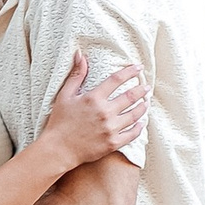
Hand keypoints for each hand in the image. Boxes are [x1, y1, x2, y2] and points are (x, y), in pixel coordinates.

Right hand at [35, 51, 148, 173]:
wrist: (58, 149)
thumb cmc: (60, 122)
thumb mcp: (65, 95)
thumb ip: (76, 75)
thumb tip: (80, 55)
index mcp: (94, 98)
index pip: (117, 79)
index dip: (130, 72)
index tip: (139, 68)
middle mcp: (105, 112)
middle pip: (131, 97)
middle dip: (142, 89)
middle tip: (146, 87)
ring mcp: (110, 128)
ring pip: (135, 115)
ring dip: (143, 107)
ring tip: (146, 102)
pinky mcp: (113, 143)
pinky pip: (132, 134)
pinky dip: (139, 127)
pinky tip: (141, 123)